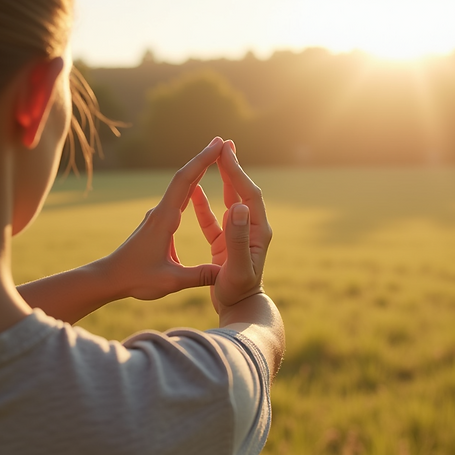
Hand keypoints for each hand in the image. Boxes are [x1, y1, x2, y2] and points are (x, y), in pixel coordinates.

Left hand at [101, 137, 224, 300]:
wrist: (110, 278)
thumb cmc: (136, 278)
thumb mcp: (169, 281)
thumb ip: (198, 275)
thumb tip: (225, 273)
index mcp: (164, 220)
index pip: (184, 182)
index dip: (202, 161)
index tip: (217, 145)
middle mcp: (160, 212)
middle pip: (183, 178)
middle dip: (203, 159)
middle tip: (221, 142)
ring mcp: (158, 216)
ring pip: (180, 186)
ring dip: (197, 170)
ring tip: (215, 155)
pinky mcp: (157, 222)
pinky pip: (177, 198)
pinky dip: (190, 185)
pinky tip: (197, 183)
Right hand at [190, 140, 272, 311]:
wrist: (240, 311)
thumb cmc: (239, 292)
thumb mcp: (237, 267)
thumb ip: (237, 238)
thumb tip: (237, 206)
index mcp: (257, 231)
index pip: (248, 194)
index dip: (237, 172)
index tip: (226, 152)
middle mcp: (251, 229)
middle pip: (243, 191)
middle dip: (233, 167)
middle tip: (225, 143)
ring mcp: (238, 236)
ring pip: (230, 201)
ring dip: (224, 180)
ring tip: (216, 158)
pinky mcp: (225, 244)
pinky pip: (213, 219)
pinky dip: (205, 204)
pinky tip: (197, 190)